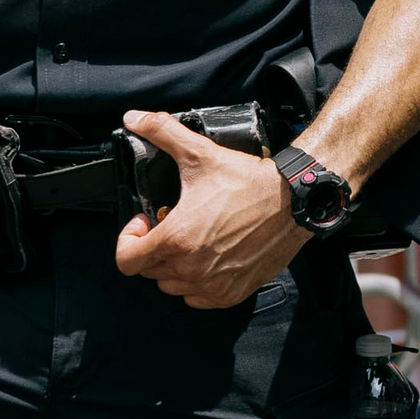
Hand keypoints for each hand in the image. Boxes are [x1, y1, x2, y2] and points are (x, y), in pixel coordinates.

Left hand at [112, 112, 309, 306]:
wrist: (293, 201)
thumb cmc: (249, 182)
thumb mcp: (200, 153)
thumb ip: (162, 132)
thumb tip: (134, 118)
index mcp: (175, 239)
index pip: (126, 260)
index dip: (129, 238)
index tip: (146, 221)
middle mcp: (191, 268)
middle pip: (149, 271)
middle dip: (153, 247)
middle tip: (172, 224)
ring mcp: (212, 284)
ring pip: (172, 286)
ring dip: (174, 266)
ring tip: (191, 240)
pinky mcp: (233, 292)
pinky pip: (198, 299)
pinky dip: (197, 284)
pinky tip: (208, 258)